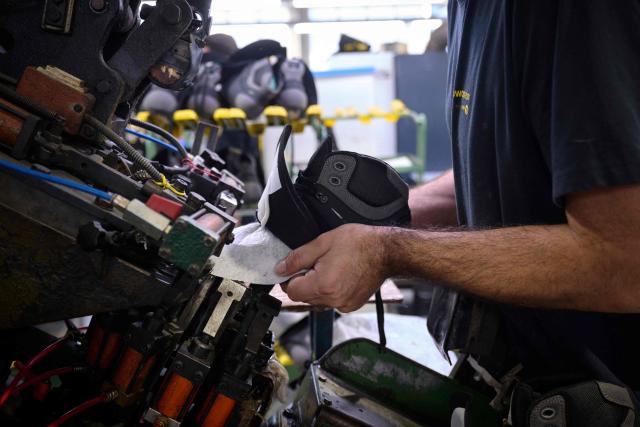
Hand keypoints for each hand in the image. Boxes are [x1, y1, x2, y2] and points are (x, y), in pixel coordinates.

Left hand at [276, 224, 390, 311]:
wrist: (386, 251)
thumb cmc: (360, 243)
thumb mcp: (323, 243)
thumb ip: (297, 258)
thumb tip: (280, 269)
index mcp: (323, 285)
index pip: (291, 291)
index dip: (290, 278)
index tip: (296, 268)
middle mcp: (332, 300)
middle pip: (303, 297)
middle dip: (304, 282)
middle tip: (316, 264)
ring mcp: (343, 304)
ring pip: (317, 301)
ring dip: (317, 287)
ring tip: (330, 268)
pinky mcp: (351, 305)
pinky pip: (331, 302)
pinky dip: (330, 292)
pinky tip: (340, 276)